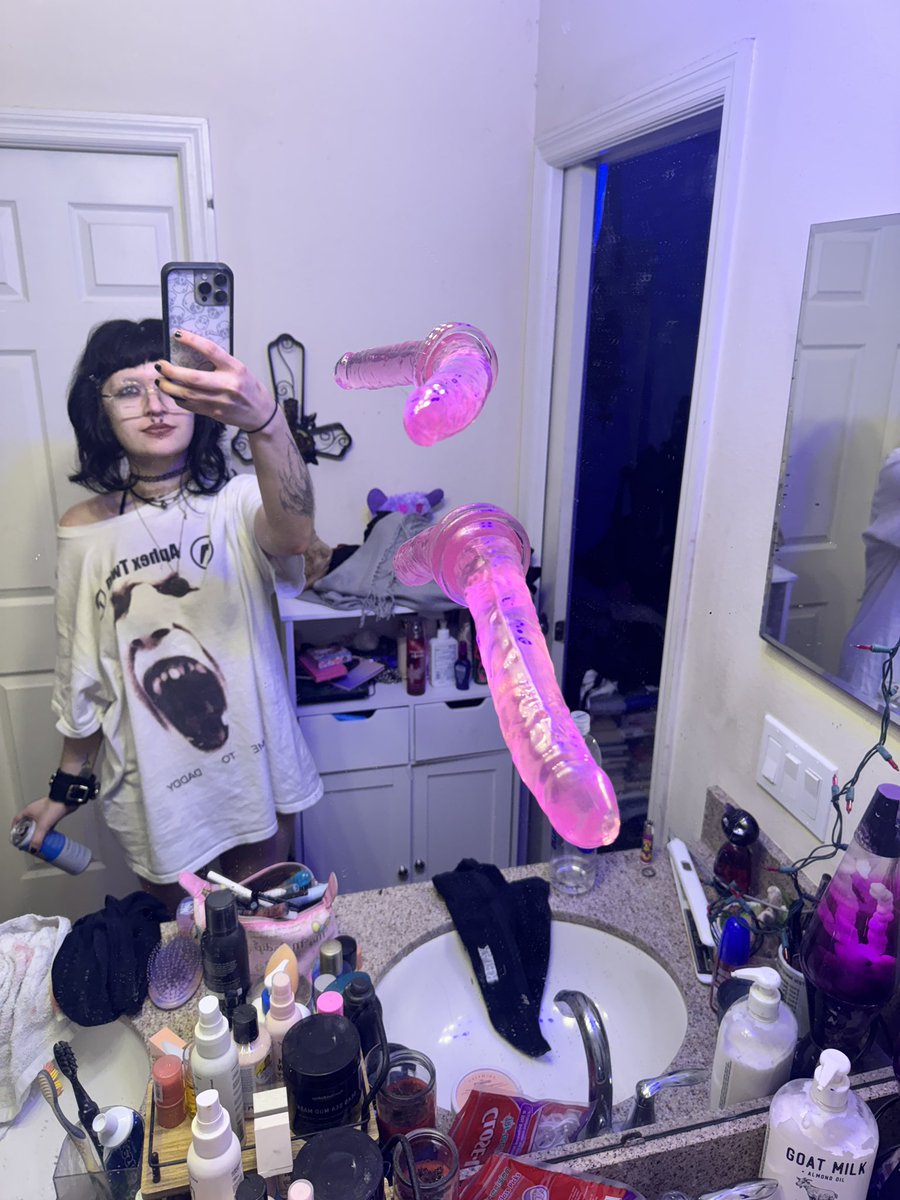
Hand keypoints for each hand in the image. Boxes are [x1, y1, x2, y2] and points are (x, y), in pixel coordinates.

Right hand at [10, 797, 70, 853]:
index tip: (15, 836)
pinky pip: (45, 824)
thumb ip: (38, 838)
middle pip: (26, 823)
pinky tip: (47, 835)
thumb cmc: (54, 806)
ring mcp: (43, 812)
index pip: (17, 820)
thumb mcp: (43, 825)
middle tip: (27, 841)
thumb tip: (34, 848)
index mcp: (28, 810)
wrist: (67, 801)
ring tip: (37, 840)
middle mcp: (34, 810)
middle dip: (26, 833)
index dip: (15, 828)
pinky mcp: (51, 813)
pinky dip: (45, 830)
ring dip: (37, 832)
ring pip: (37, 824)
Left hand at [156, 330, 278, 432]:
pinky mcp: (213, 412)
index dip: (192, 340)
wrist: (260, 413)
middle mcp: (227, 384)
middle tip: (161, 365)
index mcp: (235, 368)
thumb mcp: (239, 368)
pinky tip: (172, 392)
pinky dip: (177, 398)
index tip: (177, 334)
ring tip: (160, 380)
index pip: (211, 350)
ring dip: (169, 387)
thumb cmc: (249, 388)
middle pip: (192, 377)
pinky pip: (190, 405)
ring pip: (187, 394)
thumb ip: (219, 362)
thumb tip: (192, 352)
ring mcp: (219, 401)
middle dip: (171, 371)